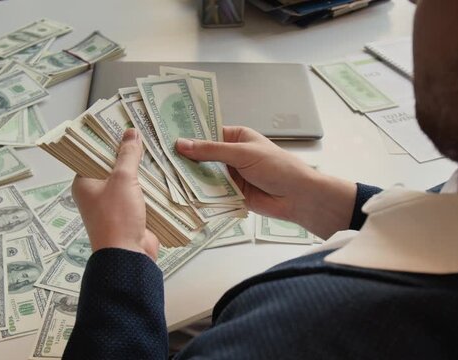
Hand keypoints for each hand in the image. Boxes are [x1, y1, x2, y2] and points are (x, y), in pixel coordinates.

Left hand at [72, 129, 158, 260]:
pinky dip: (149, 186)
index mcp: (84, 183)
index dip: (108, 140)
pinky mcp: (129, 214)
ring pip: (128, 181)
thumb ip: (128, 155)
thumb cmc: (117, 217)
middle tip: (143, 134)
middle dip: (128, 154)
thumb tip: (131, 133)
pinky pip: (139, 194)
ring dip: (141, 170)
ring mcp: (113, 205)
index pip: (93, 155)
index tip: (122, 125)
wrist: (128, 256)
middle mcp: (96, 193)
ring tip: (156, 149)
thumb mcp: (122, 180)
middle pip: (113, 166)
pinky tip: (162, 172)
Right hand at [176, 126, 356, 238]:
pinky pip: (211, 193)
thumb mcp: (242, 153)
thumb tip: (182, 144)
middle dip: (185, 158)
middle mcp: (231, 155)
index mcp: (236, 137)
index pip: (206, 133)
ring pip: (204, 175)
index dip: (188, 134)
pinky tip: (181, 194)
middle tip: (159, 158)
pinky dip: (200, 194)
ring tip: (164, 176)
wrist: (298, 197)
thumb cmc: (277, 167)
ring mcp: (230, 176)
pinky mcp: (231, 195)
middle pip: (202, 156)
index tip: (165, 134)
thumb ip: (211, 150)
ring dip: (190, 177)